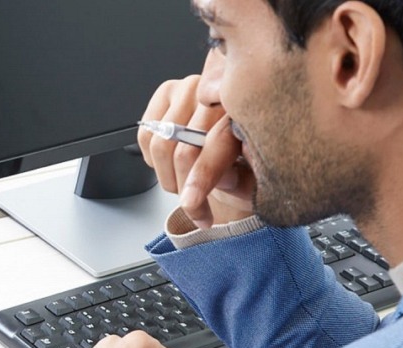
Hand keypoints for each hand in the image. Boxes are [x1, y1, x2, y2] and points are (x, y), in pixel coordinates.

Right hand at [137, 76, 255, 229]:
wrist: (234, 140)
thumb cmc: (246, 161)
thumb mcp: (256, 180)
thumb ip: (244, 183)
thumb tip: (224, 180)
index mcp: (248, 112)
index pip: (217, 144)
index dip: (200, 179)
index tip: (190, 203)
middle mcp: (220, 92)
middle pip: (184, 149)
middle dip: (184, 187)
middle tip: (194, 205)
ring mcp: (192, 88)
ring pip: (160, 145)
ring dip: (167, 176)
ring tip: (184, 184)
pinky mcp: (168, 91)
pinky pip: (146, 135)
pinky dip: (153, 159)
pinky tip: (171, 163)